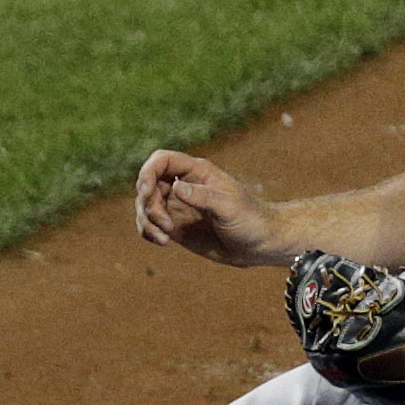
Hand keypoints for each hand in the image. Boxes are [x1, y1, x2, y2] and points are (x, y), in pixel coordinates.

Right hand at [135, 150, 285, 267]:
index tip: (147, 192)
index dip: (148, 172)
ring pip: (145, 206)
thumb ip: (202, 196)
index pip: (162, 161)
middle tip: (166, 225)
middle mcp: (183, 186)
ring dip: (146, 221)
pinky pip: (150, 225)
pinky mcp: (175, 227)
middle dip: (148, 204)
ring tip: (164, 238)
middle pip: (148, 184)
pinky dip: (148, 233)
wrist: (259, 244)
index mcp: (197, 172)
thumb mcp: (229, 207)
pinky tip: (163, 242)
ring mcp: (177, 206)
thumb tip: (175, 187)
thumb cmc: (250, 220)